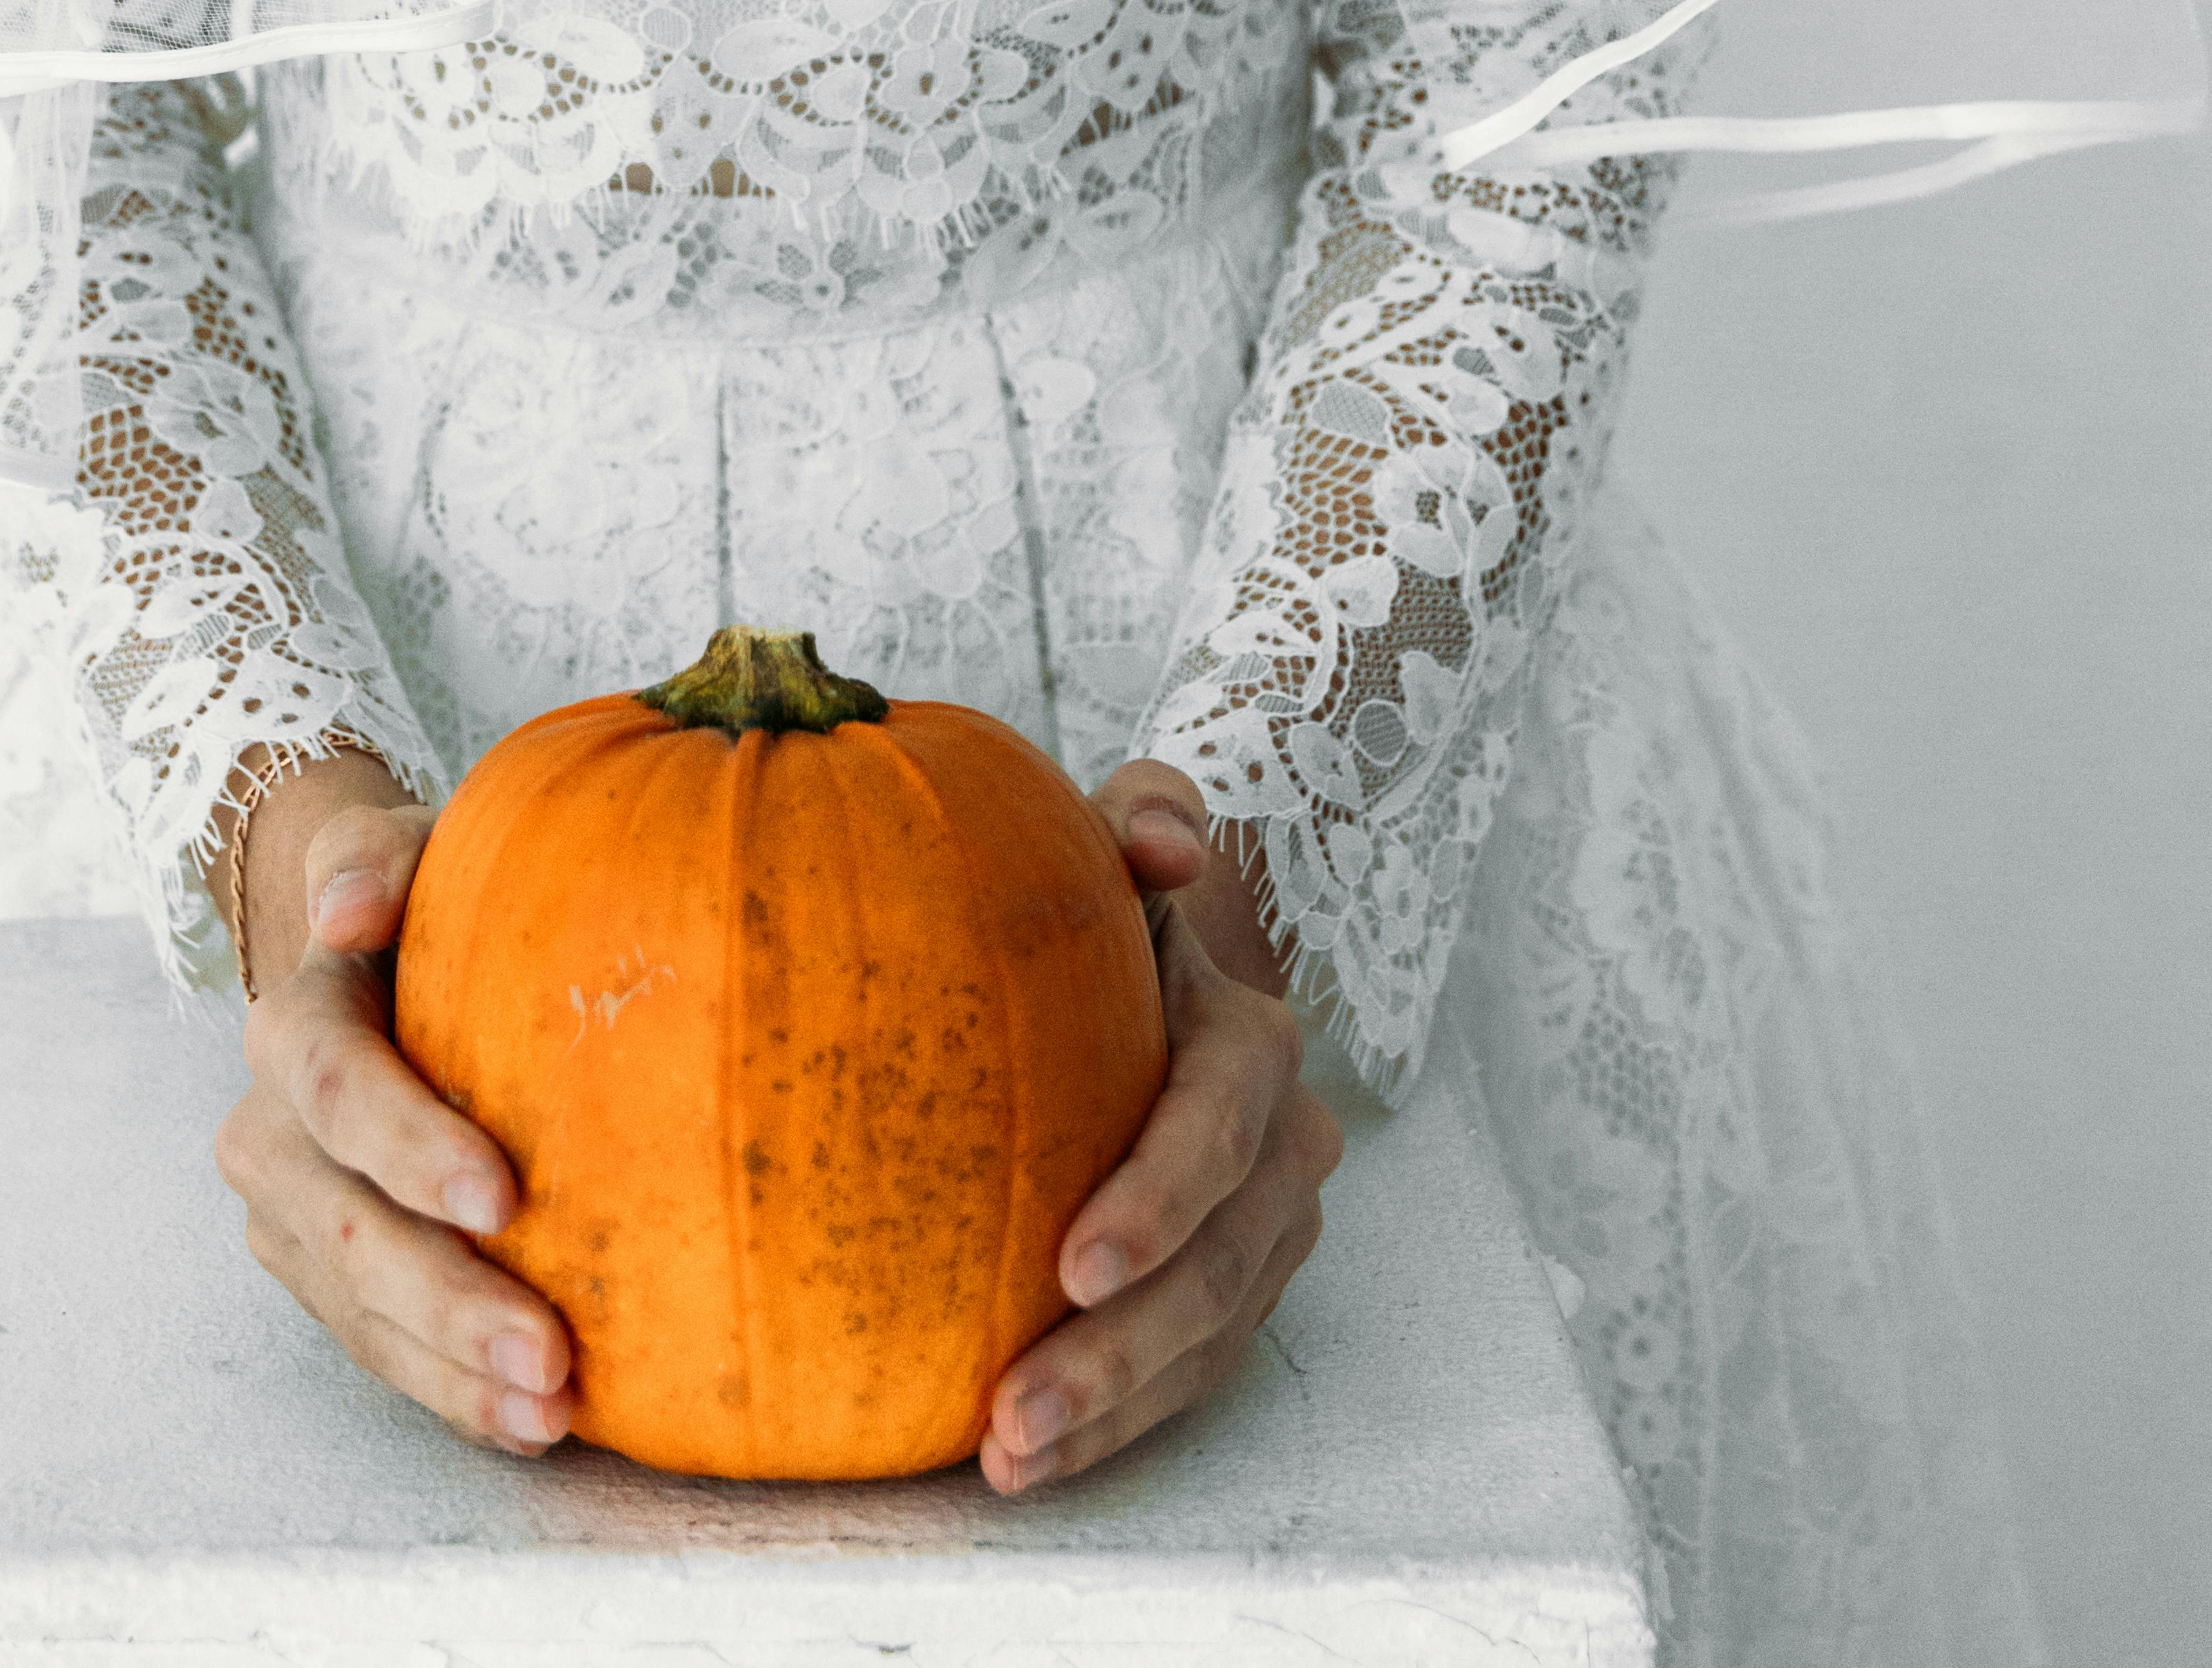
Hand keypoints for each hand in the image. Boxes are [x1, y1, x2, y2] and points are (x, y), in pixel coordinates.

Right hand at [207, 753, 579, 1458]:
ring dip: (451, 1372)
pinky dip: (450, 1392)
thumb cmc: (427, 898)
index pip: (334, 1084)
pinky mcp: (326, 1278)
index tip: (503, 1198)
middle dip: (443, 1299)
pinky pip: (381, 1346)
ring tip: (549, 1411)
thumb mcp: (407, 844)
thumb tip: (348, 908)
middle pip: (344, 1227)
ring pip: (359, 1309)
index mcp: (294, 1022)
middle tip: (548, 1353)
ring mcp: (292, 1217)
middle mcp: (270, 1130)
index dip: (408, 1145)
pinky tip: (527, 1426)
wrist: (392, 959)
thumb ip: (377, 854)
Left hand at [979, 761, 1342, 1493]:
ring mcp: (1262, 1233)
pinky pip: (1183, 1374)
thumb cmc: (1114, 893)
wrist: (1160, 956)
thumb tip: (1163, 842)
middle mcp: (1280, 1150)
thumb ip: (1143, 819)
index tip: (1075, 1265)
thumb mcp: (1123, 831)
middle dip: (1120, 1352)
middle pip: (1215, 1269)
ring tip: (1005, 1458)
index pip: (1217, 1129)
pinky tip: (1022, 1465)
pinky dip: (1113, 1424)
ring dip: (1110, 1410)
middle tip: (1013, 1410)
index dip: (1159, 1200)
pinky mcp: (1231, 1293)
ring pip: (1203, 1341)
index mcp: (1251, 1047)